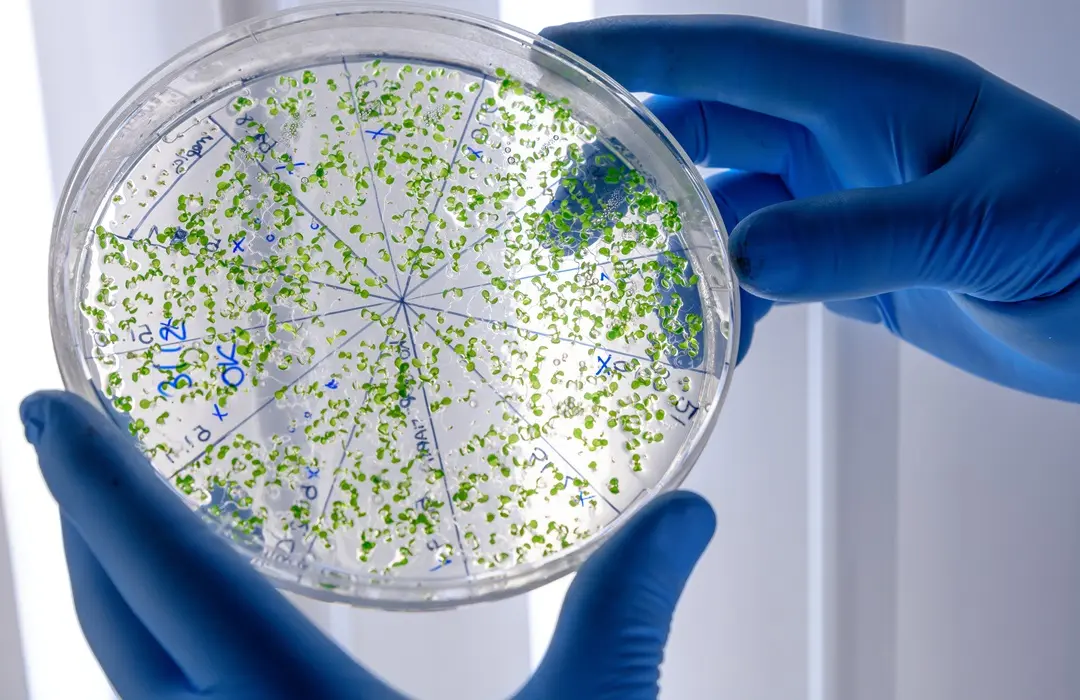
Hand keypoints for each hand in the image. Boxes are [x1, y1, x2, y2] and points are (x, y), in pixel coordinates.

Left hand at [20, 390, 713, 699]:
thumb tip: (689, 516)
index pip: (167, 572)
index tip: (45, 407)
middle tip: (70, 440)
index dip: (99, 482)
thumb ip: (628, 612)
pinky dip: (158, 660)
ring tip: (120, 526)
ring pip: (130, 682)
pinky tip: (196, 644)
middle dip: (84, 523)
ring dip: (115, 596)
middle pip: (118, 624)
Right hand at [541, 16, 1079, 401]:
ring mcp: (841, 201)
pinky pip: (755, 276)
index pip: (732, 59)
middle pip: (703, 131)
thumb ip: (860, 238)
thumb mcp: (985, 228)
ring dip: (668, 255)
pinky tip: (710, 347)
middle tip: (559, 225)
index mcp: (877, 97)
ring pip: (720, 211)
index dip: (637, 59)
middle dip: (625, 170)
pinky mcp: (845, 264)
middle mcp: (847, 138)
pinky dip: (721, 309)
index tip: (554, 67)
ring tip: (630, 308)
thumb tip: (740, 259)